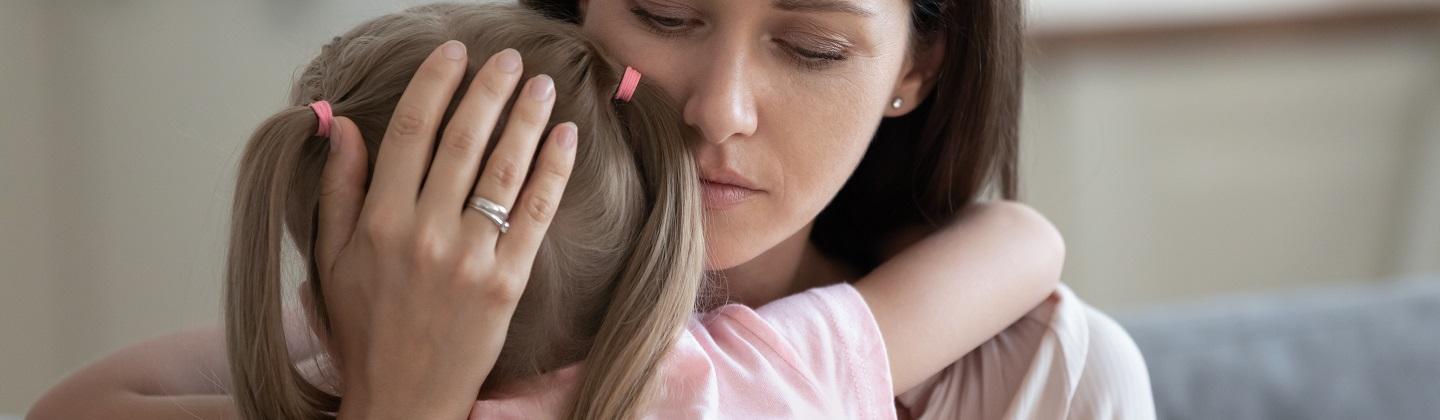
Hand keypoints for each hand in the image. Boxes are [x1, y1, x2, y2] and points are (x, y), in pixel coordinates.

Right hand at [311, 40, 577, 418]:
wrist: (401, 398)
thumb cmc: (365, 331)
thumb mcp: (331, 259)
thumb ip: (340, 189)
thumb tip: (344, 126)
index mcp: (379, 221)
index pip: (410, 132)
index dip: (435, 85)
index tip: (453, 55)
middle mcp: (423, 232)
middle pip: (462, 141)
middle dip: (488, 90)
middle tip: (507, 59)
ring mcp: (469, 257)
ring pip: (503, 170)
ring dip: (525, 119)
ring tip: (540, 86)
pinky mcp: (507, 282)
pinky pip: (535, 214)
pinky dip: (552, 170)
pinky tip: (564, 138)